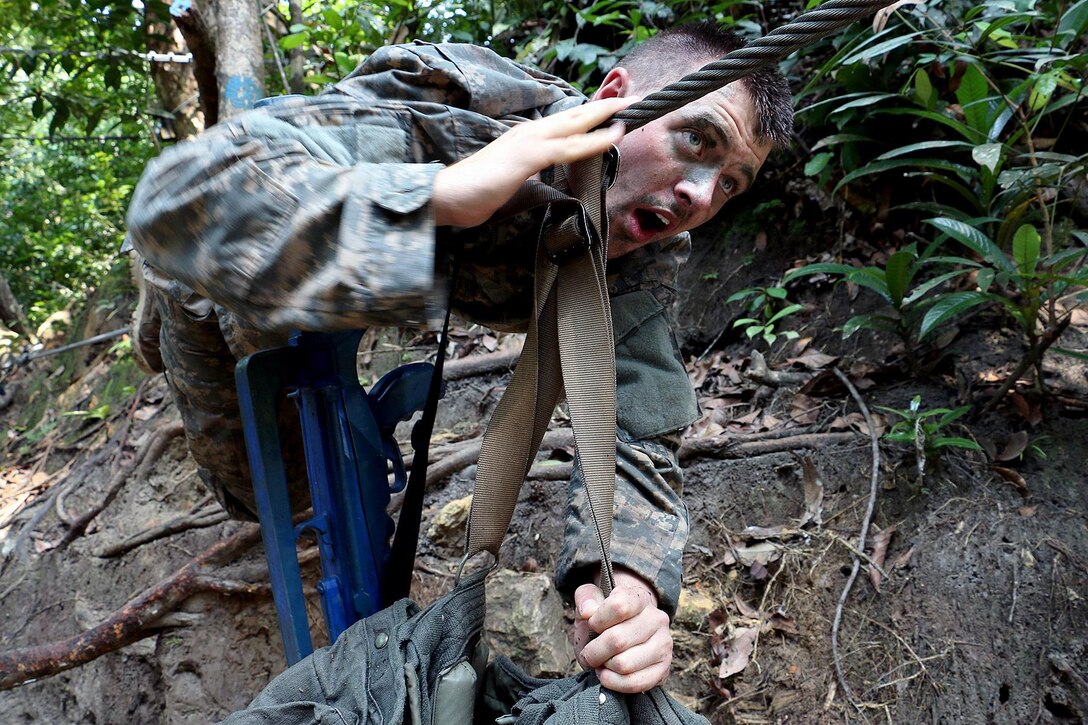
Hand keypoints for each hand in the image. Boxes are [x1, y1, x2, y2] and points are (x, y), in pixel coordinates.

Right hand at [431, 96, 635, 227]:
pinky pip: (568, 148)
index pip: (564, 122)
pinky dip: (593, 141)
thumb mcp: (509, 179)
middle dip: (605, 107)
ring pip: (575, 125)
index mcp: (525, 136)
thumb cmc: (475, 191)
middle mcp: (528, 132)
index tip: (614, 111)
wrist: (446, 196)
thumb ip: (527, 174)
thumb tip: (542, 181)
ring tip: (631, 108)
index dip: (590, 115)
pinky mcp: (527, 157)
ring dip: (604, 116)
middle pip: (574, 115)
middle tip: (634, 99)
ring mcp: (528, 142)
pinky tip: (613, 136)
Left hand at [573, 567, 672, 692]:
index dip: (598, 620)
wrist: (625, 638)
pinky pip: (634, 683)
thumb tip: (588, 611)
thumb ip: (585, 598)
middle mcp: (657, 619)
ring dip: (604, 667)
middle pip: (617, 640)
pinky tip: (608, 675)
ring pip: (624, 664)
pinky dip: (614, 683)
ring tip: (602, 662)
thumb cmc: (605, 620)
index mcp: (640, 598)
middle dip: (594, 651)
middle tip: (589, 653)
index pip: (619, 606)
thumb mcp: (591, 603)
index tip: (592, 625)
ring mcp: (664, 645)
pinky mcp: (663, 669)